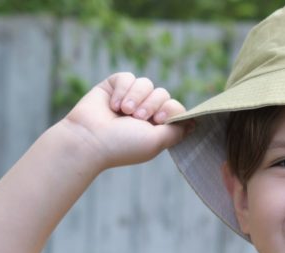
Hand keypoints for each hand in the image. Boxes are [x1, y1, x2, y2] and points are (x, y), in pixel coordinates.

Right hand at [59, 72, 193, 168]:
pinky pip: (128, 77)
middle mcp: (143, 112)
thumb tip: (195, 122)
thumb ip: (177, 130)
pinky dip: (123, 89)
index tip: (159, 120)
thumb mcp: (157, 141)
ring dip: (136, 97)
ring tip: (124, 112)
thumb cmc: (122, 144)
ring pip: (146, 83)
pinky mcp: (113, 87)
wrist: (89, 139)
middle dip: (152, 105)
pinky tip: (113, 104)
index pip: (175, 108)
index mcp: (155, 126)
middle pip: (163, 94)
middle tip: (136, 118)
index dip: (171, 110)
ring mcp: (128, 98)